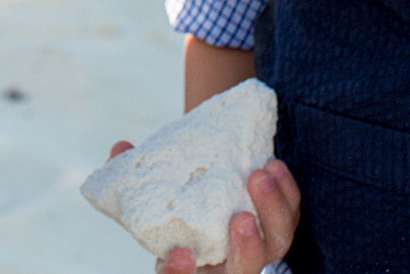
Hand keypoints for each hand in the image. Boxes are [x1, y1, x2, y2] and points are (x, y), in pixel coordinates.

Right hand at [105, 143, 300, 273]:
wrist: (207, 192)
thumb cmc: (176, 199)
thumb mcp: (149, 192)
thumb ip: (128, 174)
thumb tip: (120, 147)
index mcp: (187, 266)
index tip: (181, 252)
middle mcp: (225, 266)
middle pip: (244, 273)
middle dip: (247, 249)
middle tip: (240, 217)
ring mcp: (255, 249)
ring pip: (275, 246)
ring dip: (273, 213)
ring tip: (260, 175)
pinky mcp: (276, 227)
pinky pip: (290, 218)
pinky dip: (287, 195)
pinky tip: (274, 166)